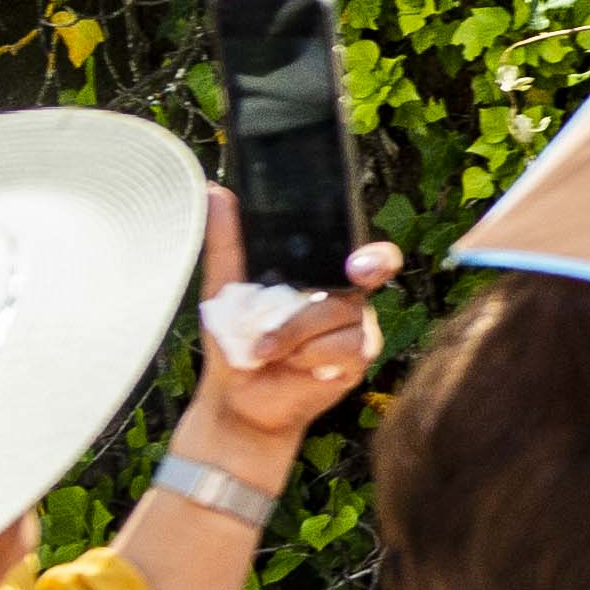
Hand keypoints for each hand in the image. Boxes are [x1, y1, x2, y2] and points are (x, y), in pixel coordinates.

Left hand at [181, 190, 399, 466]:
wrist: (234, 398)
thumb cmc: (233, 342)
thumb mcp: (224, 288)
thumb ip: (226, 242)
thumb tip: (214, 191)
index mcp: (322, 278)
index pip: (365, 255)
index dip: (374, 255)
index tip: (358, 261)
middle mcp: (345, 299)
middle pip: (357, 280)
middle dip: (365, 271)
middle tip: (353, 272)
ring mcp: (355, 330)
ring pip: (340, 315)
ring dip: (294, 333)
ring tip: (263, 349)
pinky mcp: (356, 361)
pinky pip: (343, 347)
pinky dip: (309, 357)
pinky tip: (294, 367)